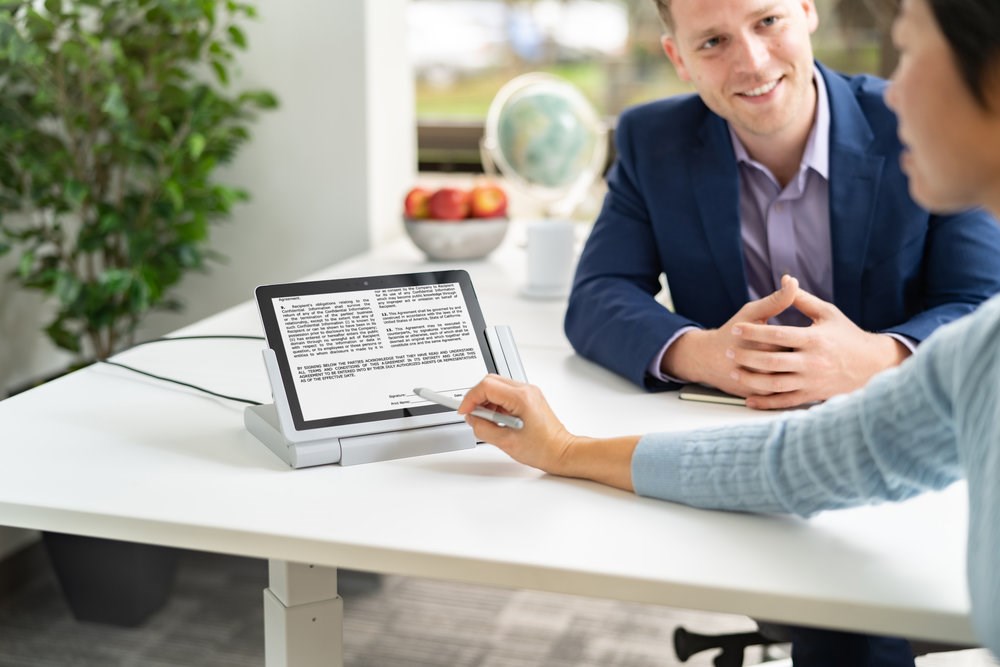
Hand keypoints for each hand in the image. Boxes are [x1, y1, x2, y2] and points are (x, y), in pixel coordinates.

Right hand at [458, 375, 637, 489]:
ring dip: (487, 401)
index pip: (486, 386)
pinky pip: (506, 393)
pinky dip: (496, 403)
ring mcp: (529, 392)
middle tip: (473, 415)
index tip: (464, 411)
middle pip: (490, 381)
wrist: (562, 452)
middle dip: (477, 397)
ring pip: (497, 385)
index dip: (470, 398)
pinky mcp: (529, 398)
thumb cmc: (543, 449)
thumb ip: (483, 428)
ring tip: (489, 421)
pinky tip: (498, 419)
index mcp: (521, 398)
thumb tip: (472, 419)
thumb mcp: (506, 442)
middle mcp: (526, 390)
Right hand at [662, 275, 798, 396]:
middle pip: (791, 361)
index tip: (804, 337)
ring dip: (795, 374)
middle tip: (803, 353)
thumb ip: (776, 299)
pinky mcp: (754, 393)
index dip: (800, 339)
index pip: (792, 341)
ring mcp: (754, 381)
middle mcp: (756, 363)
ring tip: (796, 366)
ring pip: (785, 380)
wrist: (708, 358)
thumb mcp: (752, 312)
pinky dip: (786, 387)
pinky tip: (790, 379)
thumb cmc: (733, 332)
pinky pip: (777, 394)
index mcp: (759, 340)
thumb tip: (793, 281)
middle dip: (799, 357)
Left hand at [730, 288, 910, 409]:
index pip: (777, 335)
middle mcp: (812, 362)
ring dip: (751, 379)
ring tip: (734, 371)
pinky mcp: (812, 396)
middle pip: (771, 361)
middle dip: (746, 357)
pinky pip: (785, 402)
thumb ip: (802, 300)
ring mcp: (811, 381)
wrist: (872, 365)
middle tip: (728, 351)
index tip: (736, 329)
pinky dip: (766, 403)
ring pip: (774, 384)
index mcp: (814, 339)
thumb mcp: (828, 313)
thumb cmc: (846, 335)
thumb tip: (785, 279)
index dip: (754, 332)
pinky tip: (749, 400)